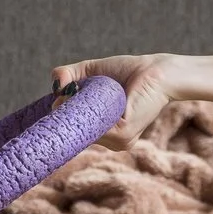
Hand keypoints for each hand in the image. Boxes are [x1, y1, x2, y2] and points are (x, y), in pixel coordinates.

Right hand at [50, 53, 183, 149]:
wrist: (158, 71)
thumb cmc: (130, 71)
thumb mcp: (91, 72)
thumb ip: (69, 75)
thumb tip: (54, 83)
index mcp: (108, 133)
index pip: (77, 133)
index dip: (62, 119)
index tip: (54, 104)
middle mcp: (114, 142)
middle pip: (76, 132)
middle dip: (65, 112)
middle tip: (65, 91)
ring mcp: (119, 140)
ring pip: (82, 129)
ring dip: (75, 109)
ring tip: (83, 89)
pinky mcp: (123, 132)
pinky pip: (94, 126)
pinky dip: (85, 110)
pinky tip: (88, 96)